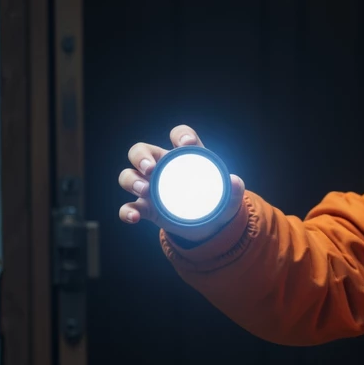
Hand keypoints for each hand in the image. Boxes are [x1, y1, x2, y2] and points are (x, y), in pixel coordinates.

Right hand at [117, 124, 245, 243]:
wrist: (208, 228)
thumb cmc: (216, 203)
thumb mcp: (228, 199)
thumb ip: (234, 191)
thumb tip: (235, 181)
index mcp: (185, 158)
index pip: (179, 136)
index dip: (181, 135)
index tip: (186, 145)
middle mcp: (162, 167)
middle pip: (141, 150)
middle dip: (141, 156)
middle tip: (150, 169)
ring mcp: (150, 187)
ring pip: (128, 175)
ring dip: (132, 180)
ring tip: (144, 191)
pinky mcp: (145, 208)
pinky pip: (129, 206)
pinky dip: (128, 211)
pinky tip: (134, 217)